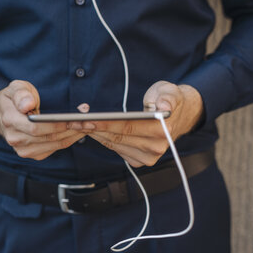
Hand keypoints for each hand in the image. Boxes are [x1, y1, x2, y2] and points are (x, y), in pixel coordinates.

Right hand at [0, 80, 84, 159]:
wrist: (5, 114)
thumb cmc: (15, 99)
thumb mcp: (16, 88)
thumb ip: (21, 94)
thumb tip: (27, 105)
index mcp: (10, 120)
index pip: (36, 127)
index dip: (57, 124)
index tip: (75, 118)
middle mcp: (15, 138)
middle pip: (48, 137)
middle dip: (71, 129)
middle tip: (89, 121)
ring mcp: (23, 149)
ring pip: (54, 144)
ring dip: (73, 135)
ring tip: (88, 125)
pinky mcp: (33, 154)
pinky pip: (55, 148)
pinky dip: (69, 140)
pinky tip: (78, 131)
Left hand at [72, 82, 203, 166]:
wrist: (178, 116)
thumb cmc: (168, 100)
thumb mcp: (170, 91)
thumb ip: (167, 97)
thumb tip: (163, 105)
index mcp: (162, 132)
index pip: (127, 128)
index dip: (105, 123)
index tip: (87, 119)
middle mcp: (155, 148)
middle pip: (117, 138)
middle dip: (94, 128)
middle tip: (74, 121)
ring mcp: (148, 157)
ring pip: (114, 144)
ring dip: (95, 134)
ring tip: (78, 124)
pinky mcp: (139, 161)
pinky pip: (116, 149)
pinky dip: (102, 139)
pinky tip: (91, 130)